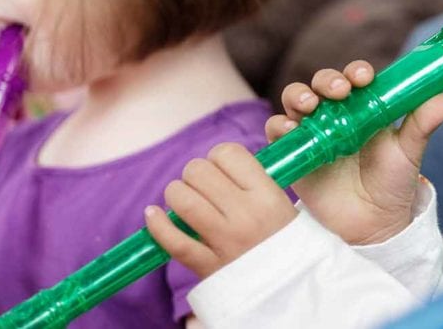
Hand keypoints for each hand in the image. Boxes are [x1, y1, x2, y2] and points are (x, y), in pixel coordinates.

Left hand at [145, 143, 296, 278]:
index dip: (219, 156)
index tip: (221, 167)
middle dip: (195, 174)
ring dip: (177, 194)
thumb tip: (217, 162)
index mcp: (267, 195)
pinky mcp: (206, 266)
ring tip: (185, 201)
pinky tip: (153, 214)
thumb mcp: (281, 203)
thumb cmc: (283, 240)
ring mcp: (224, 241)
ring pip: (182, 200)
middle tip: (203, 186)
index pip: (228, 154)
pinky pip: (172, 240)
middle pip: (199, 172)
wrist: (289, 288)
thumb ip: (253, 180)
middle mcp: (245, 215)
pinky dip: (157, 225)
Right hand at [268, 61, 442, 244]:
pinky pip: (279, 132)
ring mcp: (313, 131)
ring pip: (296, 100)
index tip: (365, 78)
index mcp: (364, 106)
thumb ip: (423, 123)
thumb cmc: (392, 183)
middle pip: (322, 82)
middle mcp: (336, 113)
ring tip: (310, 106)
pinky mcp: (296, 152)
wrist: (372, 225)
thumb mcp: (409, 152)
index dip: (357, 71)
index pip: (355, 77)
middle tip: (339, 91)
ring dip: (299, 95)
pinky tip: (291, 130)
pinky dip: (280, 126)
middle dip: (327, 80)